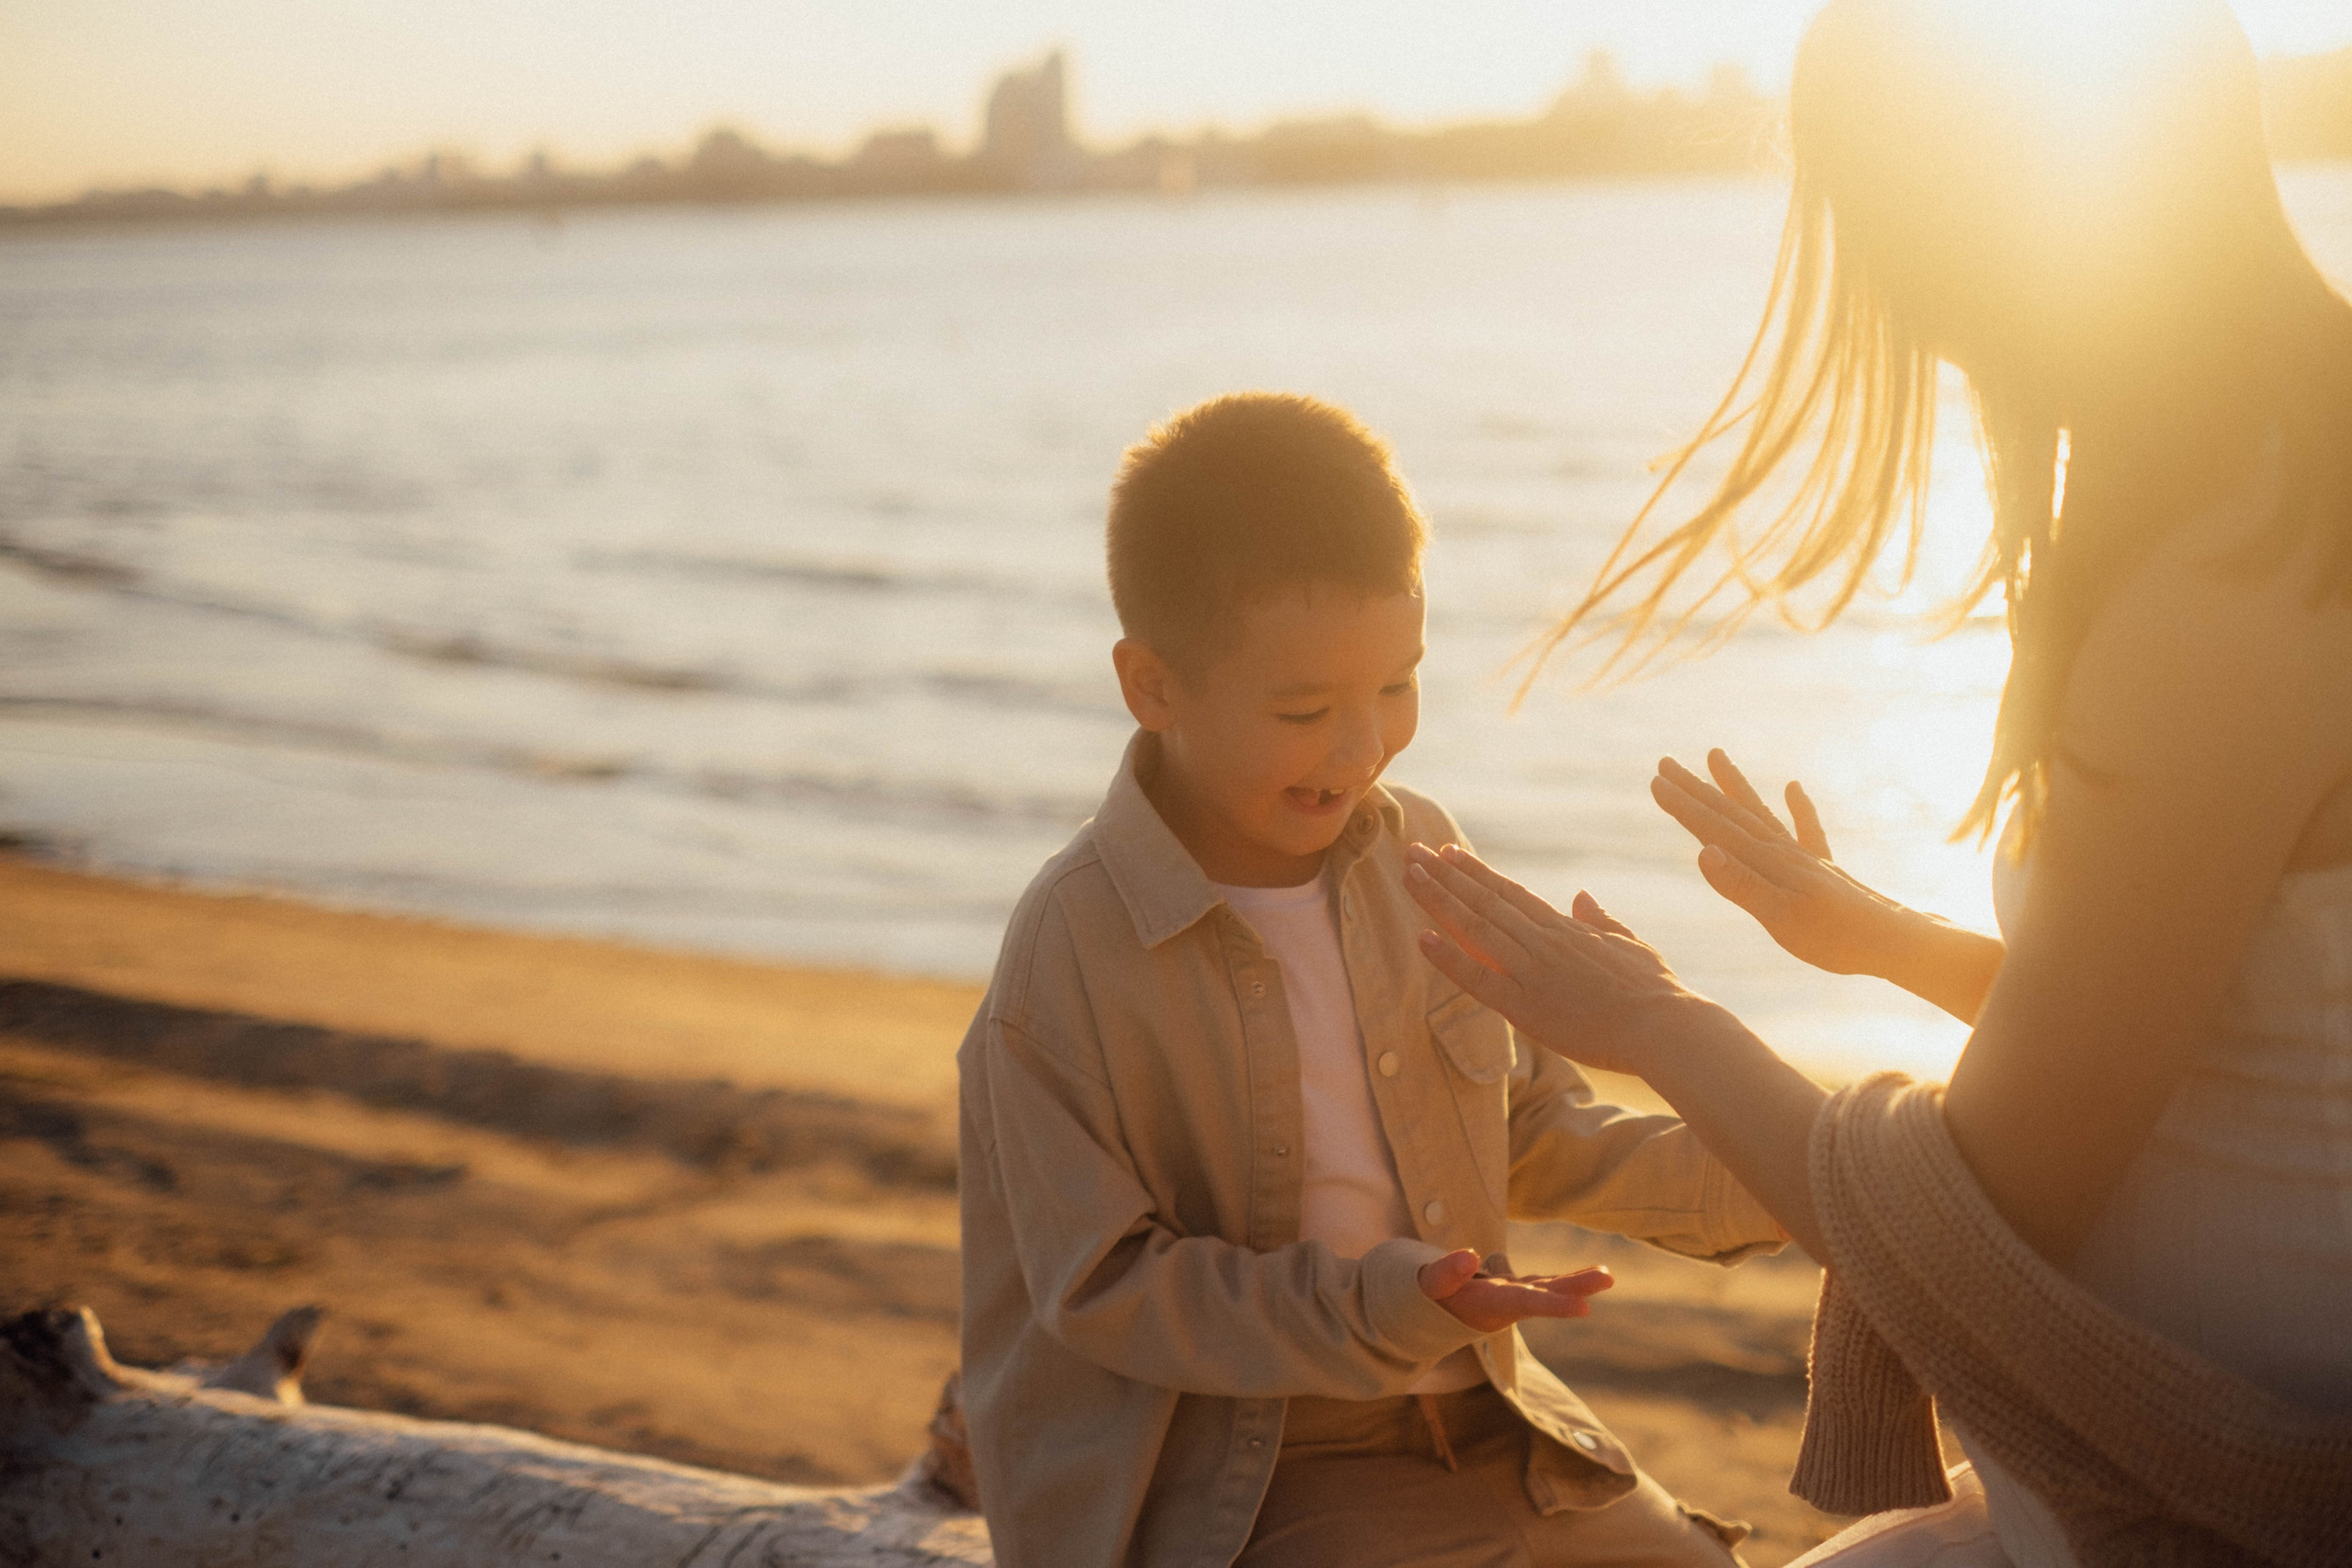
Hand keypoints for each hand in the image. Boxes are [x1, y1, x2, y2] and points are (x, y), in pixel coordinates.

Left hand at [1404, 842, 1714, 1076]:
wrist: (1668, 1028)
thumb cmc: (1656, 992)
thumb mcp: (1630, 945)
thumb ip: (1601, 920)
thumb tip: (1582, 896)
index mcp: (1566, 929)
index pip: (1511, 894)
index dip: (1476, 874)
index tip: (1449, 853)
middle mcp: (1544, 943)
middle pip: (1485, 902)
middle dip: (1445, 875)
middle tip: (1413, 852)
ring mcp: (1533, 972)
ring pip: (1476, 928)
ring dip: (1439, 900)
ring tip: (1410, 875)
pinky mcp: (1527, 1008)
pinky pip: (1479, 980)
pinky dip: (1448, 958)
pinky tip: (1421, 938)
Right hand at [1417, 1249, 1612, 1333]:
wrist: (1417, 1316)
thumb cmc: (1418, 1301)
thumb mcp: (1423, 1288)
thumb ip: (1444, 1274)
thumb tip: (1470, 1255)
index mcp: (1486, 1306)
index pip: (1524, 1303)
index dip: (1555, 1304)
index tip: (1586, 1308)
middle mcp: (1503, 1305)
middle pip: (1543, 1294)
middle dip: (1576, 1287)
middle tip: (1609, 1277)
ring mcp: (1506, 1299)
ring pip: (1544, 1288)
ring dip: (1575, 1282)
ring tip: (1605, 1274)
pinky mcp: (1504, 1292)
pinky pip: (1536, 1285)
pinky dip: (1556, 1281)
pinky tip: (1581, 1277)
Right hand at [1650, 750, 1916, 979]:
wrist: (1894, 940)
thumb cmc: (1836, 937)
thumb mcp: (1781, 918)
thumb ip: (1741, 885)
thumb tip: (1702, 851)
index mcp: (1767, 862)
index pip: (1715, 829)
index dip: (1683, 806)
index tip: (1656, 782)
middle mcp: (1782, 852)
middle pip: (1731, 813)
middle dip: (1696, 789)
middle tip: (1665, 763)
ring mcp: (1804, 858)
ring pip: (1759, 813)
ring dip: (1734, 787)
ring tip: (1716, 756)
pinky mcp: (1824, 869)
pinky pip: (1807, 829)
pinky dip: (1798, 807)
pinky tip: (1792, 787)